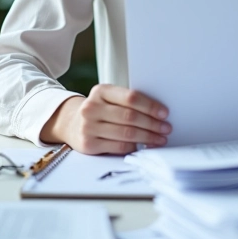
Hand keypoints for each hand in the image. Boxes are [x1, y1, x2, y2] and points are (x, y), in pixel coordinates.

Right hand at [39, 84, 171, 154]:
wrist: (71, 122)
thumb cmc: (100, 109)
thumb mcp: (109, 98)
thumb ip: (128, 101)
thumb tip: (158, 113)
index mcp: (101, 91)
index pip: (131, 97)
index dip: (150, 106)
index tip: (164, 113)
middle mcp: (92, 107)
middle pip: (130, 117)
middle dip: (152, 124)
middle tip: (166, 128)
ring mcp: (88, 127)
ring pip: (126, 133)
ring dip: (147, 137)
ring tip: (160, 139)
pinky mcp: (89, 144)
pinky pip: (118, 147)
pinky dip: (135, 147)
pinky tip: (144, 146)